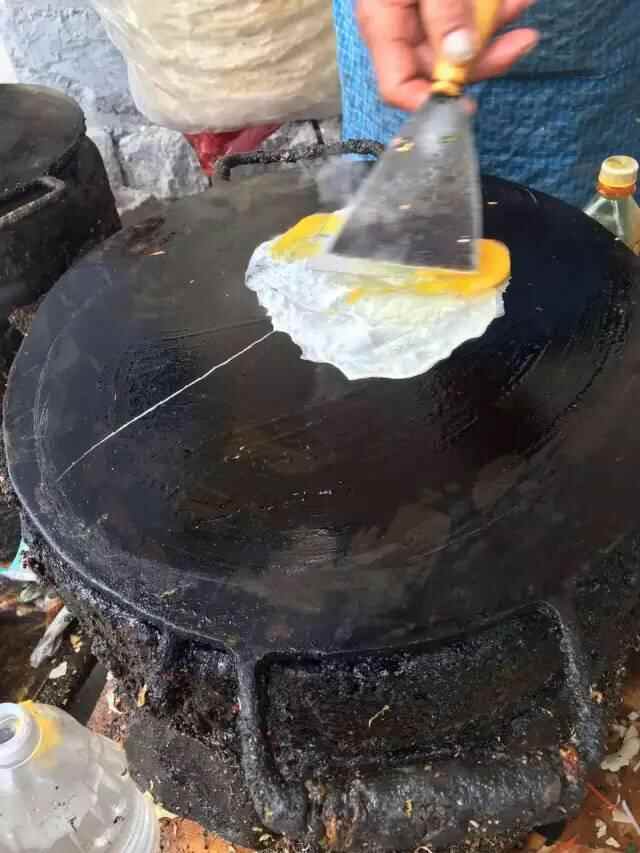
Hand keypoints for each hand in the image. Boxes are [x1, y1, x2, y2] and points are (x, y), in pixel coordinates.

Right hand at [357, 0, 539, 110]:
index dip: (429, 101)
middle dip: (480, 58)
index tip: (467, 106)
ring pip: (462, 43)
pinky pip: (471, 17)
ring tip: (521, 4)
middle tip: (519, 43)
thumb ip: (444, 13)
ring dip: (496, 30)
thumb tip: (459, 59)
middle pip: (438, 67)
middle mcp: (401, 23)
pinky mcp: (448, 2)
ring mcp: (425, 12)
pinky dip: (495, 10)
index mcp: (383, 22)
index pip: (397, 85)